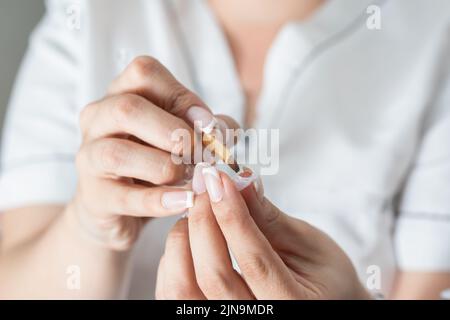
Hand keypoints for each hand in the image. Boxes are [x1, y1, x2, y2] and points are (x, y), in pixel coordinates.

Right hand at [69, 56, 225, 250]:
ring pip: (118, 153)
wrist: (119, 207)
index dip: (182, 95)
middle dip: (175, 132)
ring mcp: (89, 158)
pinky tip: (187, 201)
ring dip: (166, 166)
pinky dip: (161, 201)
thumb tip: (218, 131)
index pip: (144, 72)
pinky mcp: (95, 197)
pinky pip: (125, 197)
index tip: (208, 125)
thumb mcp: (184, 137)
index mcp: (120, 94)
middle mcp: (98, 120)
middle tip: (201, 154)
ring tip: (191, 178)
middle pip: (127, 108)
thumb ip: (208, 129)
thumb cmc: (154, 163)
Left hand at [156, 164, 370, 298]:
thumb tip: (240, 181)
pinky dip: (174, 260)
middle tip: (206, 187)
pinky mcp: (209, 317)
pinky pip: (175, 294)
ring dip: (183, 241)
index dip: (232, 216)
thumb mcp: (309, 244)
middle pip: (213, 275)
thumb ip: (270, 218)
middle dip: (203, 222)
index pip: (254, 260)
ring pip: (184, 289)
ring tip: (198, 213)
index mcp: (294, 306)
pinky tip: (190, 238)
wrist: (326, 303)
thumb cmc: (325, 278)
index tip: (220, 180)